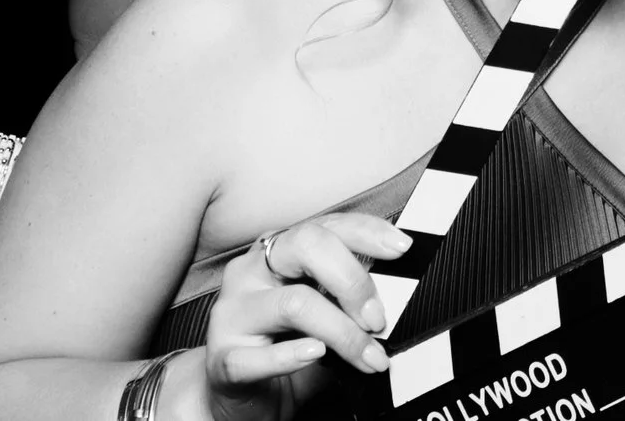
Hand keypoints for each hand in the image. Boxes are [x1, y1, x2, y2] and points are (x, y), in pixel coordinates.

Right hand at [201, 214, 407, 420]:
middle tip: (378, 318)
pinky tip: (316, 355)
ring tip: (368, 355)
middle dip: (353, 280)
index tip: (401, 248)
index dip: (368, 232)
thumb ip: (352, 296)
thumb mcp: (326, 313)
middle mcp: (252, 271)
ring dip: (342, 332)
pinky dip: (293, 356)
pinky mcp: (222, 357)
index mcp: (279, 251)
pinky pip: (259, 354)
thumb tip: (401, 290)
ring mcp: (232, 312)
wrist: (244, 398)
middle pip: (306, 245)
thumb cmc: (289, 347)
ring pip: (295, 303)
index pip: (328, 225)